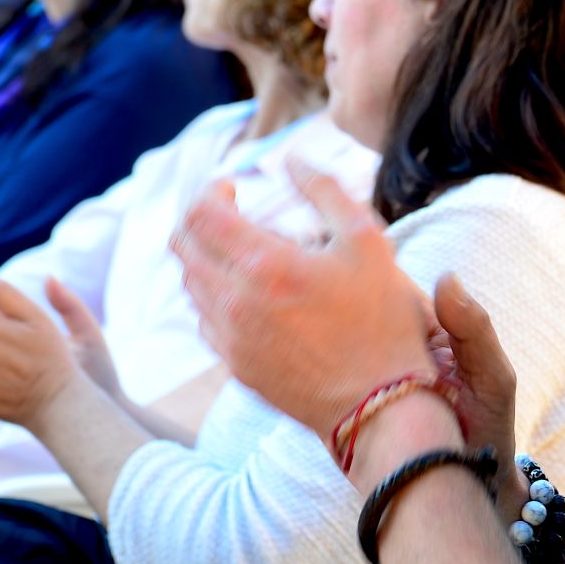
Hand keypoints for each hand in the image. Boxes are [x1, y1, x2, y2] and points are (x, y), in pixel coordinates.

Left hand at [172, 157, 436, 445]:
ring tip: (243, 250)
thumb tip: (293, 159)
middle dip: (200, 218)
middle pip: (182, 244)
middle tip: (229, 212)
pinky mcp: (235, 366)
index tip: (234, 187)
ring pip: (189, 282)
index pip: (200, 212)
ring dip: (205, 255)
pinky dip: (214, 294)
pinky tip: (249, 293)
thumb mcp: (368, 241)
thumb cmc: (382, 321)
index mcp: (264, 265)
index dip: (211, 189)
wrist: (380, 404)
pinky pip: (204, 319)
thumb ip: (326, 191)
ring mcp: (230, 339)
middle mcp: (234, 302)